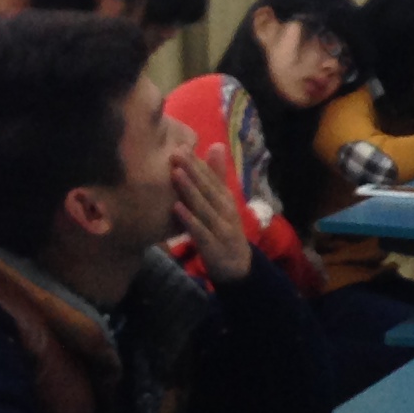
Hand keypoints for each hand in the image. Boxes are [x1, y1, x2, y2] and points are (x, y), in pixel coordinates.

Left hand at [170, 142, 257, 286]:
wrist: (237, 266)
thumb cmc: (224, 230)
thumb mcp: (223, 202)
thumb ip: (218, 176)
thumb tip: (217, 145)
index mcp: (225, 199)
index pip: (211, 178)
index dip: (197, 163)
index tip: (181, 146)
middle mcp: (225, 210)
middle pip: (207, 189)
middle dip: (192, 171)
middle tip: (176, 152)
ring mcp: (221, 228)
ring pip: (204, 207)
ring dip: (190, 190)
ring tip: (176, 174)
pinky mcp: (213, 246)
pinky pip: (200, 231)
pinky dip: (189, 219)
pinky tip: (176, 208)